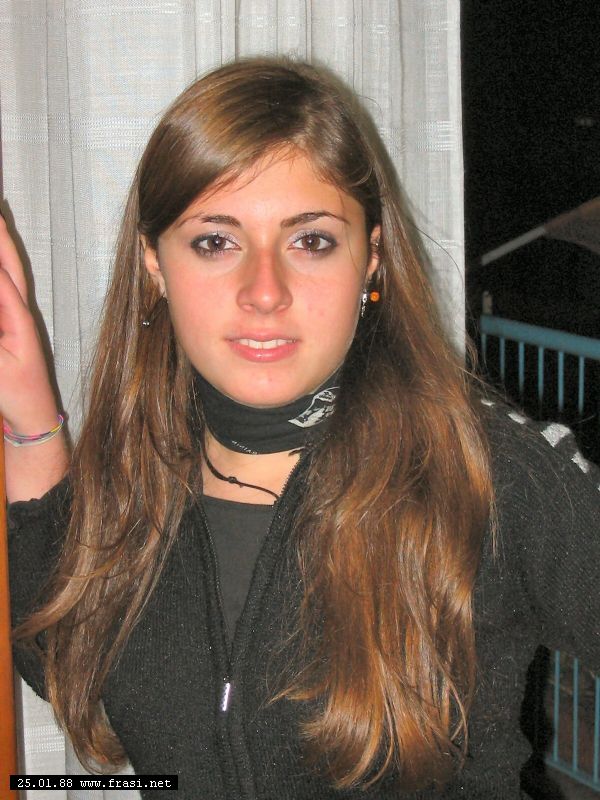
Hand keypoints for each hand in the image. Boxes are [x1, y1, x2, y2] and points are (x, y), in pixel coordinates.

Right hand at [0, 212, 59, 432]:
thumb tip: (0, 296)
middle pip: (8, 267)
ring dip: (0, 250)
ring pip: (6, 276)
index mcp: (18, 319)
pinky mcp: (8, 326)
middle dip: (0, 238)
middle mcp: (18, 313)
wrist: (33, 415)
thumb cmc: (16, 394)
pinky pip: (2, 293)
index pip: (1, 277)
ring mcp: (14, 318)